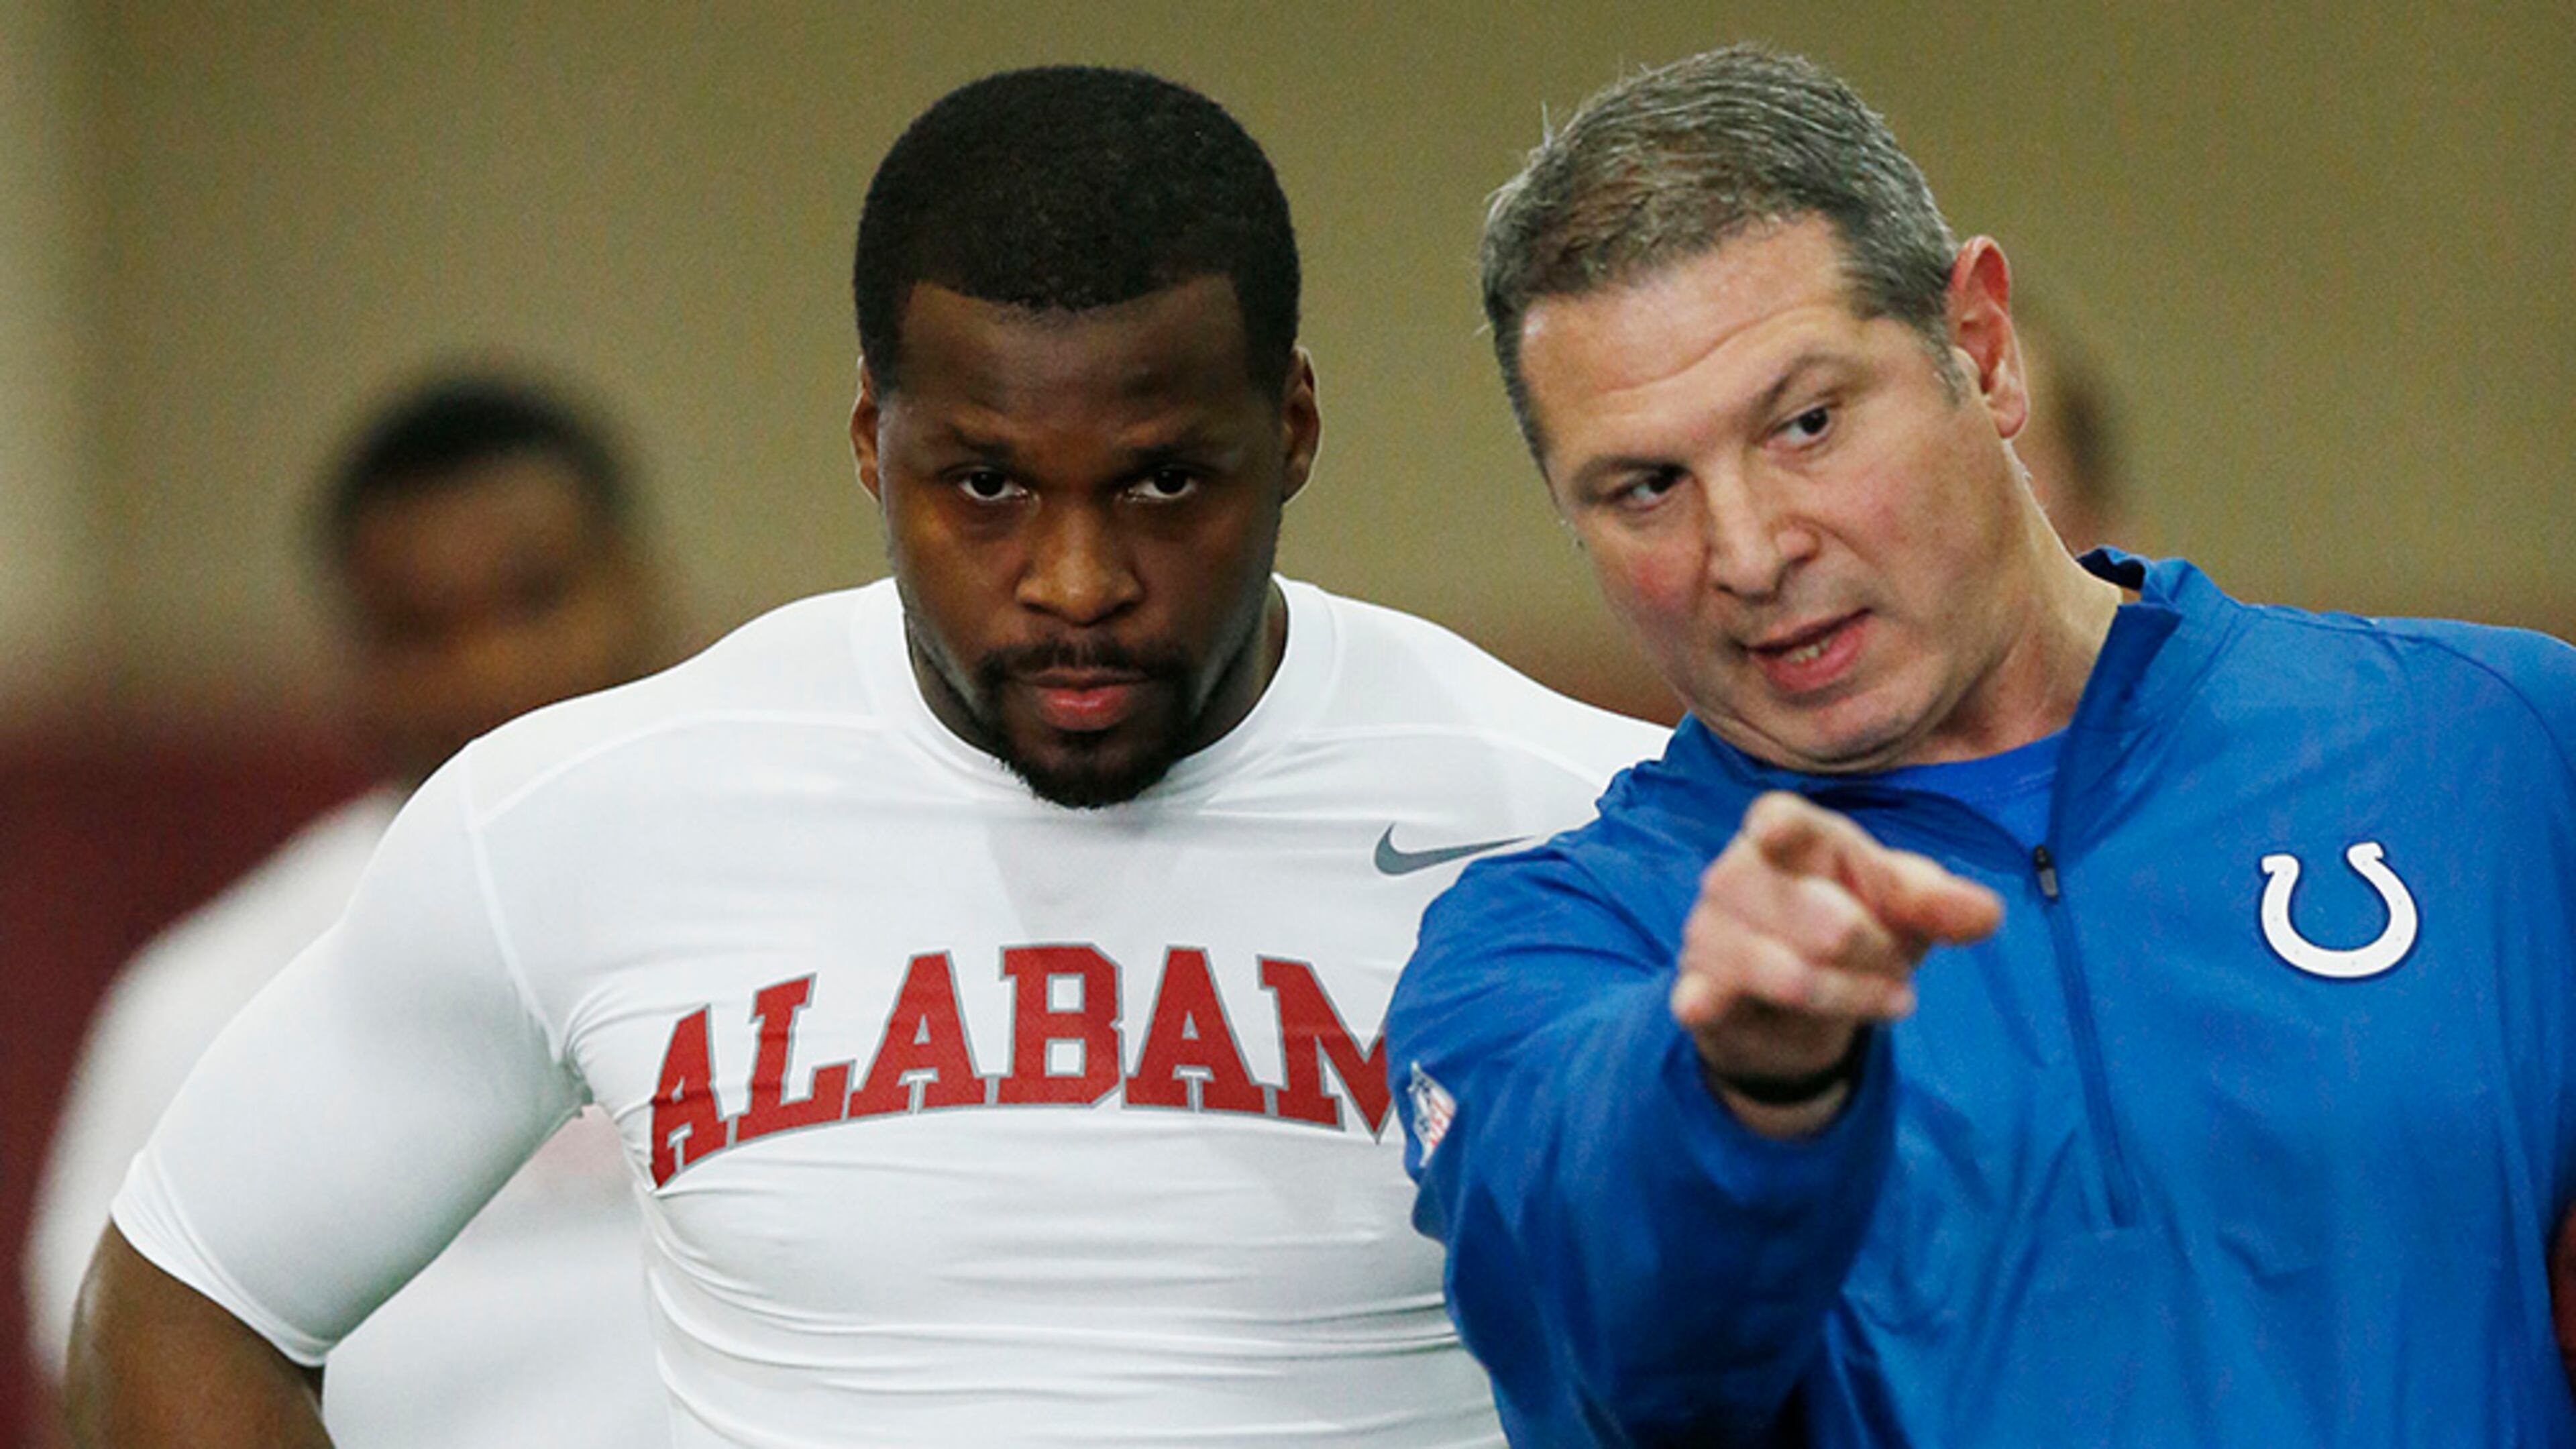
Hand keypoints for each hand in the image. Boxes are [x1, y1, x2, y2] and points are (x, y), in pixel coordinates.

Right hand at [1672, 792, 2001, 1130]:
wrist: (1798, 1010)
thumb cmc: (1855, 931)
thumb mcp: (1905, 912)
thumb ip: (1942, 905)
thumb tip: (1987, 915)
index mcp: (1792, 837)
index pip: (1781, 820)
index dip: (1782, 829)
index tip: (1776, 833)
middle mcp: (1738, 874)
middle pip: (1821, 920)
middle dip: (1877, 954)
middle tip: (1897, 968)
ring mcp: (1710, 930)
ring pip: (1786, 971)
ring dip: (1848, 997)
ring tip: (1880, 1000)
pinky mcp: (1696, 986)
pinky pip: (1701, 993)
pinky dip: (1705, 998)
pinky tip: (1704, 1003)